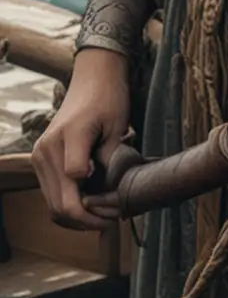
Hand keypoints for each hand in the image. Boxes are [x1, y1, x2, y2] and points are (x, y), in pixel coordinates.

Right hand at [32, 48, 131, 229]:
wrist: (92, 77)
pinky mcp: (39, 159)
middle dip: (86, 219)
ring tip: (101, 215)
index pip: (75, 182)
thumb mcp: (117, 126)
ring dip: (75, 216)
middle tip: (112, 220)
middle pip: (61, 202)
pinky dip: (67, 204)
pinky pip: (50, 193)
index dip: (95, 199)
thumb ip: (110, 159)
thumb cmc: (109, 97)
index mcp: (69, 136)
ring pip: (52, 203)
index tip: (117, 205)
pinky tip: (88, 203)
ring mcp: (39, 155)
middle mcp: (47, 149)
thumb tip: (108, 193)